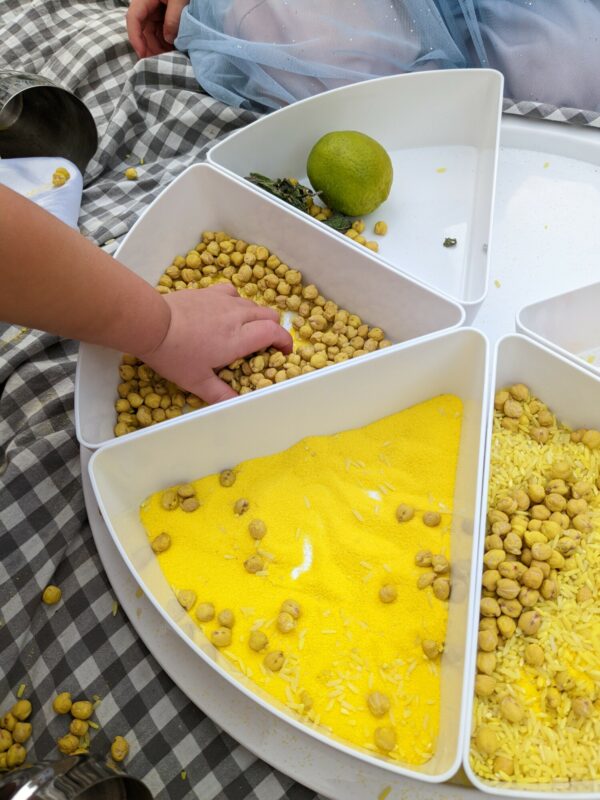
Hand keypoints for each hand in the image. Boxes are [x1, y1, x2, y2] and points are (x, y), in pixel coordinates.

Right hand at [126, 0, 188, 57]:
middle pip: (142, 30)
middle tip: (159, 64)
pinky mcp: (164, 18)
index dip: (135, 37)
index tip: (142, 55)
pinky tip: (172, 54)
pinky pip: (160, 34)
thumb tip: (168, 39)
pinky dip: (165, 45)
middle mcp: (148, 6)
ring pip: (151, 35)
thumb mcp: (180, 0)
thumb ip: (174, 18)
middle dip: (149, 48)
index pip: (133, 17)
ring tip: (168, 61)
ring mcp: (156, 12)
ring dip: (158, 49)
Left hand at [139, 283, 292, 403]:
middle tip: (265, 344)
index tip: (284, 351)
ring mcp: (223, 300)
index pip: (274, 332)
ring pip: (252, 304)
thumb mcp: (197, 381)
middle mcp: (236, 316)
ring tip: (245, 330)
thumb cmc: (175, 354)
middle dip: (273, 329)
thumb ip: (220, 394)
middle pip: (269, 314)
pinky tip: (227, 310)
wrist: (151, 322)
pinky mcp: (209, 291)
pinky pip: (233, 292)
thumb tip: (235, 405)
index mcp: (239, 339)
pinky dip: (237, 301)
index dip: (285, 341)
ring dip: (256, 316)